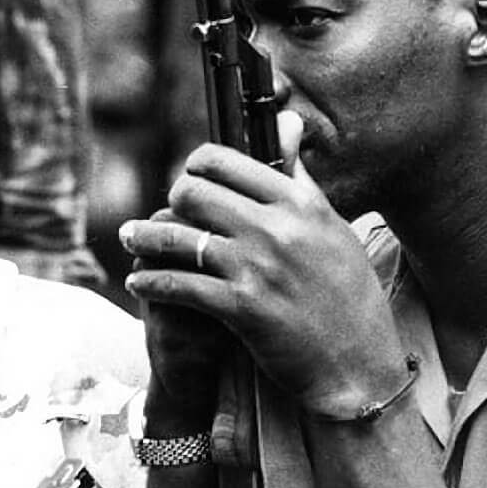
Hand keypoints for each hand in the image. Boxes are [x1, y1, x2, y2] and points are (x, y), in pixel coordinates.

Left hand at [120, 112, 406, 415]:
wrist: (359, 366)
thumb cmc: (346, 295)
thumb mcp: (332, 228)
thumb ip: (298, 177)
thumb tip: (285, 120)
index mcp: (300, 203)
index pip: (225, 161)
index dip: (195, 168)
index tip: (189, 180)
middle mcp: (277, 228)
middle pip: (192, 192)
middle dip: (170, 202)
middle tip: (161, 215)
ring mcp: (258, 267)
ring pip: (176, 235)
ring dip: (142, 236)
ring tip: (128, 238)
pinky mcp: (242, 306)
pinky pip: (176, 284)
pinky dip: (149, 281)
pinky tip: (137, 282)